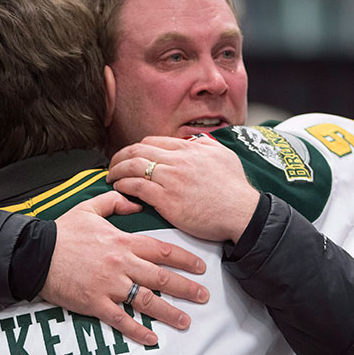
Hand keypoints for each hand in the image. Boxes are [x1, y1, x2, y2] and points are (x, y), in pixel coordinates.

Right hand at [40, 191, 207, 345]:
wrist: (35, 254)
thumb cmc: (62, 232)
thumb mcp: (89, 208)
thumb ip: (115, 203)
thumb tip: (136, 203)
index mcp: (122, 242)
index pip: (161, 250)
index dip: (184, 259)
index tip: (200, 267)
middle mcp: (121, 265)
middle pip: (160, 277)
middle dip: (186, 287)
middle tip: (204, 295)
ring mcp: (109, 286)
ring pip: (146, 301)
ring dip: (169, 312)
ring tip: (186, 321)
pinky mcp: (95, 303)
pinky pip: (120, 319)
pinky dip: (137, 331)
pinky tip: (152, 339)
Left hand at [107, 136, 259, 242]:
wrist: (242, 213)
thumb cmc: (235, 189)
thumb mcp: (225, 156)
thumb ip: (207, 145)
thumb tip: (196, 141)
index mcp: (189, 149)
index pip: (153, 142)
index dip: (137, 148)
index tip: (130, 156)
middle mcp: (178, 160)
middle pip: (138, 150)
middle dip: (120, 156)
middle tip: (113, 165)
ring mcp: (171, 179)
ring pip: (133, 166)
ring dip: (117, 170)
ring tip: (111, 177)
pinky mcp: (167, 200)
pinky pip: (136, 187)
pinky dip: (123, 185)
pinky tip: (119, 188)